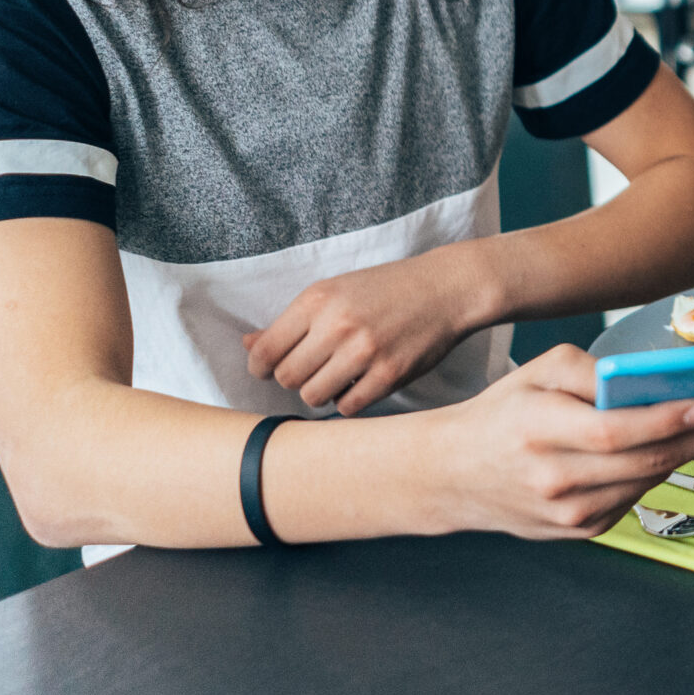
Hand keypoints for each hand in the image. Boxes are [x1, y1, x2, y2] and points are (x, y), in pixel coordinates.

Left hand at [246, 248, 489, 415]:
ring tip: (338, 376)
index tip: (272, 368)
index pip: (264, 353)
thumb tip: (248, 345)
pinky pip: (348, 406)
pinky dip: (348, 400)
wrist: (444, 288)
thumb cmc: (385, 289)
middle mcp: (336, 325)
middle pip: (287, 378)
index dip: (261, 368)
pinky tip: (360, 383)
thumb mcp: (334, 291)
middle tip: (314, 369)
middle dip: (295, 378)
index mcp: (316, 300)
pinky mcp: (390, 374)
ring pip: (313, 396)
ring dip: (321, 392)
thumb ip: (291, 321)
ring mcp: (364, 351)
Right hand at [430, 343, 693, 537]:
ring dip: (688, 453)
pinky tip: (671, 448)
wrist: (454, 474)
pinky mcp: (578, 531)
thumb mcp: (539, 371)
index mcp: (538, 429)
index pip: (614, 431)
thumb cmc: (503, 414)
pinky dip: (657, 472)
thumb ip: (592, 370)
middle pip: (644, 462)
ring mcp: (567, 513)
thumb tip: (648, 378)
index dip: (666, 420)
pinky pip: (633, 499)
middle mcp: (553, 478)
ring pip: (646, 482)